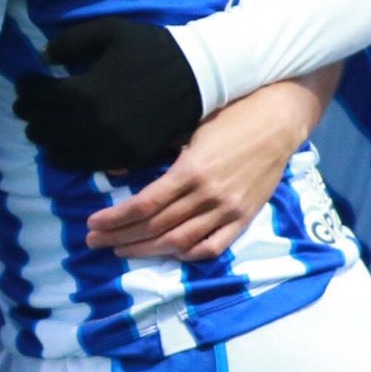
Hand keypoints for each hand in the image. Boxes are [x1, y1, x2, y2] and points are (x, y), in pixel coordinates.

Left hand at [11, 16, 205, 177]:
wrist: (197, 75)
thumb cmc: (151, 48)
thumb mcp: (110, 30)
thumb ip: (72, 40)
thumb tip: (44, 56)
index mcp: (87, 89)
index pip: (41, 96)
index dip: (27, 91)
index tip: (23, 86)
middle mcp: (94, 122)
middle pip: (47, 125)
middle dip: (30, 115)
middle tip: (23, 108)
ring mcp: (111, 143)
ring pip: (62, 149)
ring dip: (44, 139)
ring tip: (37, 129)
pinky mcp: (128, 157)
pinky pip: (87, 164)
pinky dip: (67, 158)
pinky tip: (59, 150)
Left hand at [83, 78, 325, 260]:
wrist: (279, 120)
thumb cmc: (230, 116)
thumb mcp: (187, 126)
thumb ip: (154, 150)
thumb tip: (115, 171)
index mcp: (191, 170)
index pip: (144, 204)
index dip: (115, 218)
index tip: (92, 224)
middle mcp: (208, 195)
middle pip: (157, 226)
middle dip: (121, 236)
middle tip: (95, 242)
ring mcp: (228, 210)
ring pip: (180, 241)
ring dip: (147, 250)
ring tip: (121, 250)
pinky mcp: (244, 217)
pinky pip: (213, 246)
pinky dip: (188, 255)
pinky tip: (167, 254)